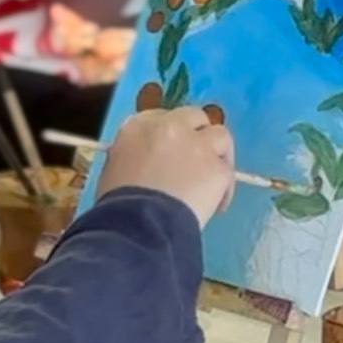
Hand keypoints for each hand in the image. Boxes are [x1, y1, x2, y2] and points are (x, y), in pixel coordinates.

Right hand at [98, 108, 234, 228]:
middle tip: (196, 159)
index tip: (172, 150)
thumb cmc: (116, 206)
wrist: (138, 226)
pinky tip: (217, 206)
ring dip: (218, 154)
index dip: (171, 133)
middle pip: (195, 117)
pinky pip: (228, 173)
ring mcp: (198, 145)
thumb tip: (145, 163)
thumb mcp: (114, 170)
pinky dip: (224, 189)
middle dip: (198, 135)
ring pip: (220, 136)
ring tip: (212, 178)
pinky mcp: (218, 169)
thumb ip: (134, 156)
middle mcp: (171, 127)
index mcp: (139, 126)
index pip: (161, 116)